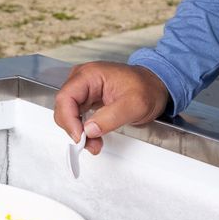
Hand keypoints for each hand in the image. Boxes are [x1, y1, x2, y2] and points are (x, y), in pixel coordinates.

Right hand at [53, 62, 169, 155]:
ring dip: (77, 131)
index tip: (81, 137)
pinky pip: (75, 115)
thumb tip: (89, 129)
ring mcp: (83, 88)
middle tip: (90, 144)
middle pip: (63, 106)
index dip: (69, 120)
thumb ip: (111, 117)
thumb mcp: (135, 105)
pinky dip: (82, 128)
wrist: (155, 85)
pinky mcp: (86, 98)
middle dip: (74, 129)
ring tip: (94, 142)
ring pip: (67, 113)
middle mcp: (82, 79)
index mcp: (90, 74)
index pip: (66, 98)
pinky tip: (93, 136)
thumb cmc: (147, 88)